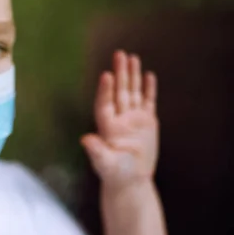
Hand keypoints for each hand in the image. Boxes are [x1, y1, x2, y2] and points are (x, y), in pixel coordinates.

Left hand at [81, 50, 157, 189]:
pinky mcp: (146, 123)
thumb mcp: (105, 163)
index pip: (105, 103)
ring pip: (133, 92)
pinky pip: (148, 101)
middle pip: (119, 91)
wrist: (130, 181)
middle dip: (120, 73)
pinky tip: (148, 75)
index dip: (105, 89)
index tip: (106, 75)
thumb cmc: (114, 174)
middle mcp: (119, 118)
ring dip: (132, 75)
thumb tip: (85, 139)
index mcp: (107, 126)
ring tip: (132, 57)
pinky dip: (148, 89)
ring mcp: (133, 119)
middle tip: (119, 53)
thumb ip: (96, 151)